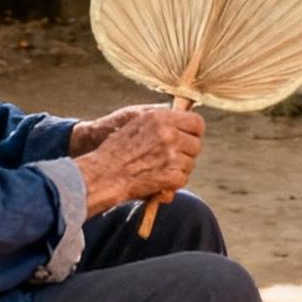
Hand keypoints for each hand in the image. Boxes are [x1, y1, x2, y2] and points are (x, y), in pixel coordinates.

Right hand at [76, 103, 204, 214]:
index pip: (196, 122)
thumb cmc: (116, 150)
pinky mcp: (171, 175)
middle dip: (186, 153)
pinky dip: (172, 184)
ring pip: (190, 163)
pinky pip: (183, 179)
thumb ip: (161, 120)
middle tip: (169, 159)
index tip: (188, 138)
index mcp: (160, 117)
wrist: (104, 174)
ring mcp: (171, 155)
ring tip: (158, 170)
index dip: (194, 132)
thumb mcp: (137, 123)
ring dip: (179, 169)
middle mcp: (168, 134)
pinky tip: (158, 182)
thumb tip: (183, 120)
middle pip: (196, 144)